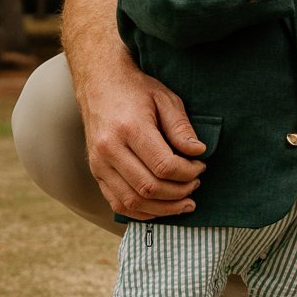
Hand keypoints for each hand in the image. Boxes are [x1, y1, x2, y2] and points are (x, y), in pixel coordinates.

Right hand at [80, 64, 207, 218]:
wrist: (99, 83)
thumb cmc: (136, 90)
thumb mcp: (165, 99)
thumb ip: (181, 128)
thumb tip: (198, 153)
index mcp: (130, 128)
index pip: (164, 166)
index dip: (188, 173)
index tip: (200, 166)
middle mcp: (110, 149)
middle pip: (149, 187)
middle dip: (179, 192)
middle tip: (195, 184)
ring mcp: (99, 163)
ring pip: (133, 201)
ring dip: (163, 208)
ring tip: (184, 202)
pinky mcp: (96, 172)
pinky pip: (118, 204)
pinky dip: (142, 212)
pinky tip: (161, 207)